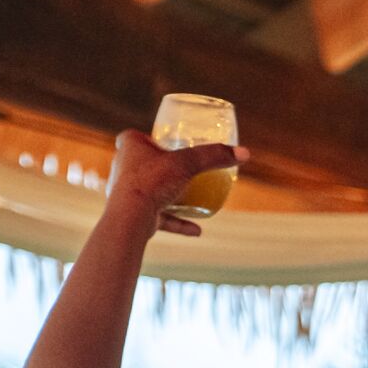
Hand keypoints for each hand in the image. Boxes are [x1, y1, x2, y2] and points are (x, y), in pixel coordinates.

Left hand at [102, 130, 246, 237]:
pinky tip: (196, 230)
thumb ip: (214, 156)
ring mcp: (127, 195)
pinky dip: (177, 223)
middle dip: (159, 168)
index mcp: (129, 148)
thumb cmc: (152, 182)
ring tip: (189, 201)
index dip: (144, 138)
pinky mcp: (134, 216)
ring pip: (150, 193)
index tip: (160, 142)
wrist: (130, 218)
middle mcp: (123, 169)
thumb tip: (244, 153)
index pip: (132, 137)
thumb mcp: (187, 164)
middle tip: (180, 170)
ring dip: (169, 198)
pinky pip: (159, 218)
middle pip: (141, 165)